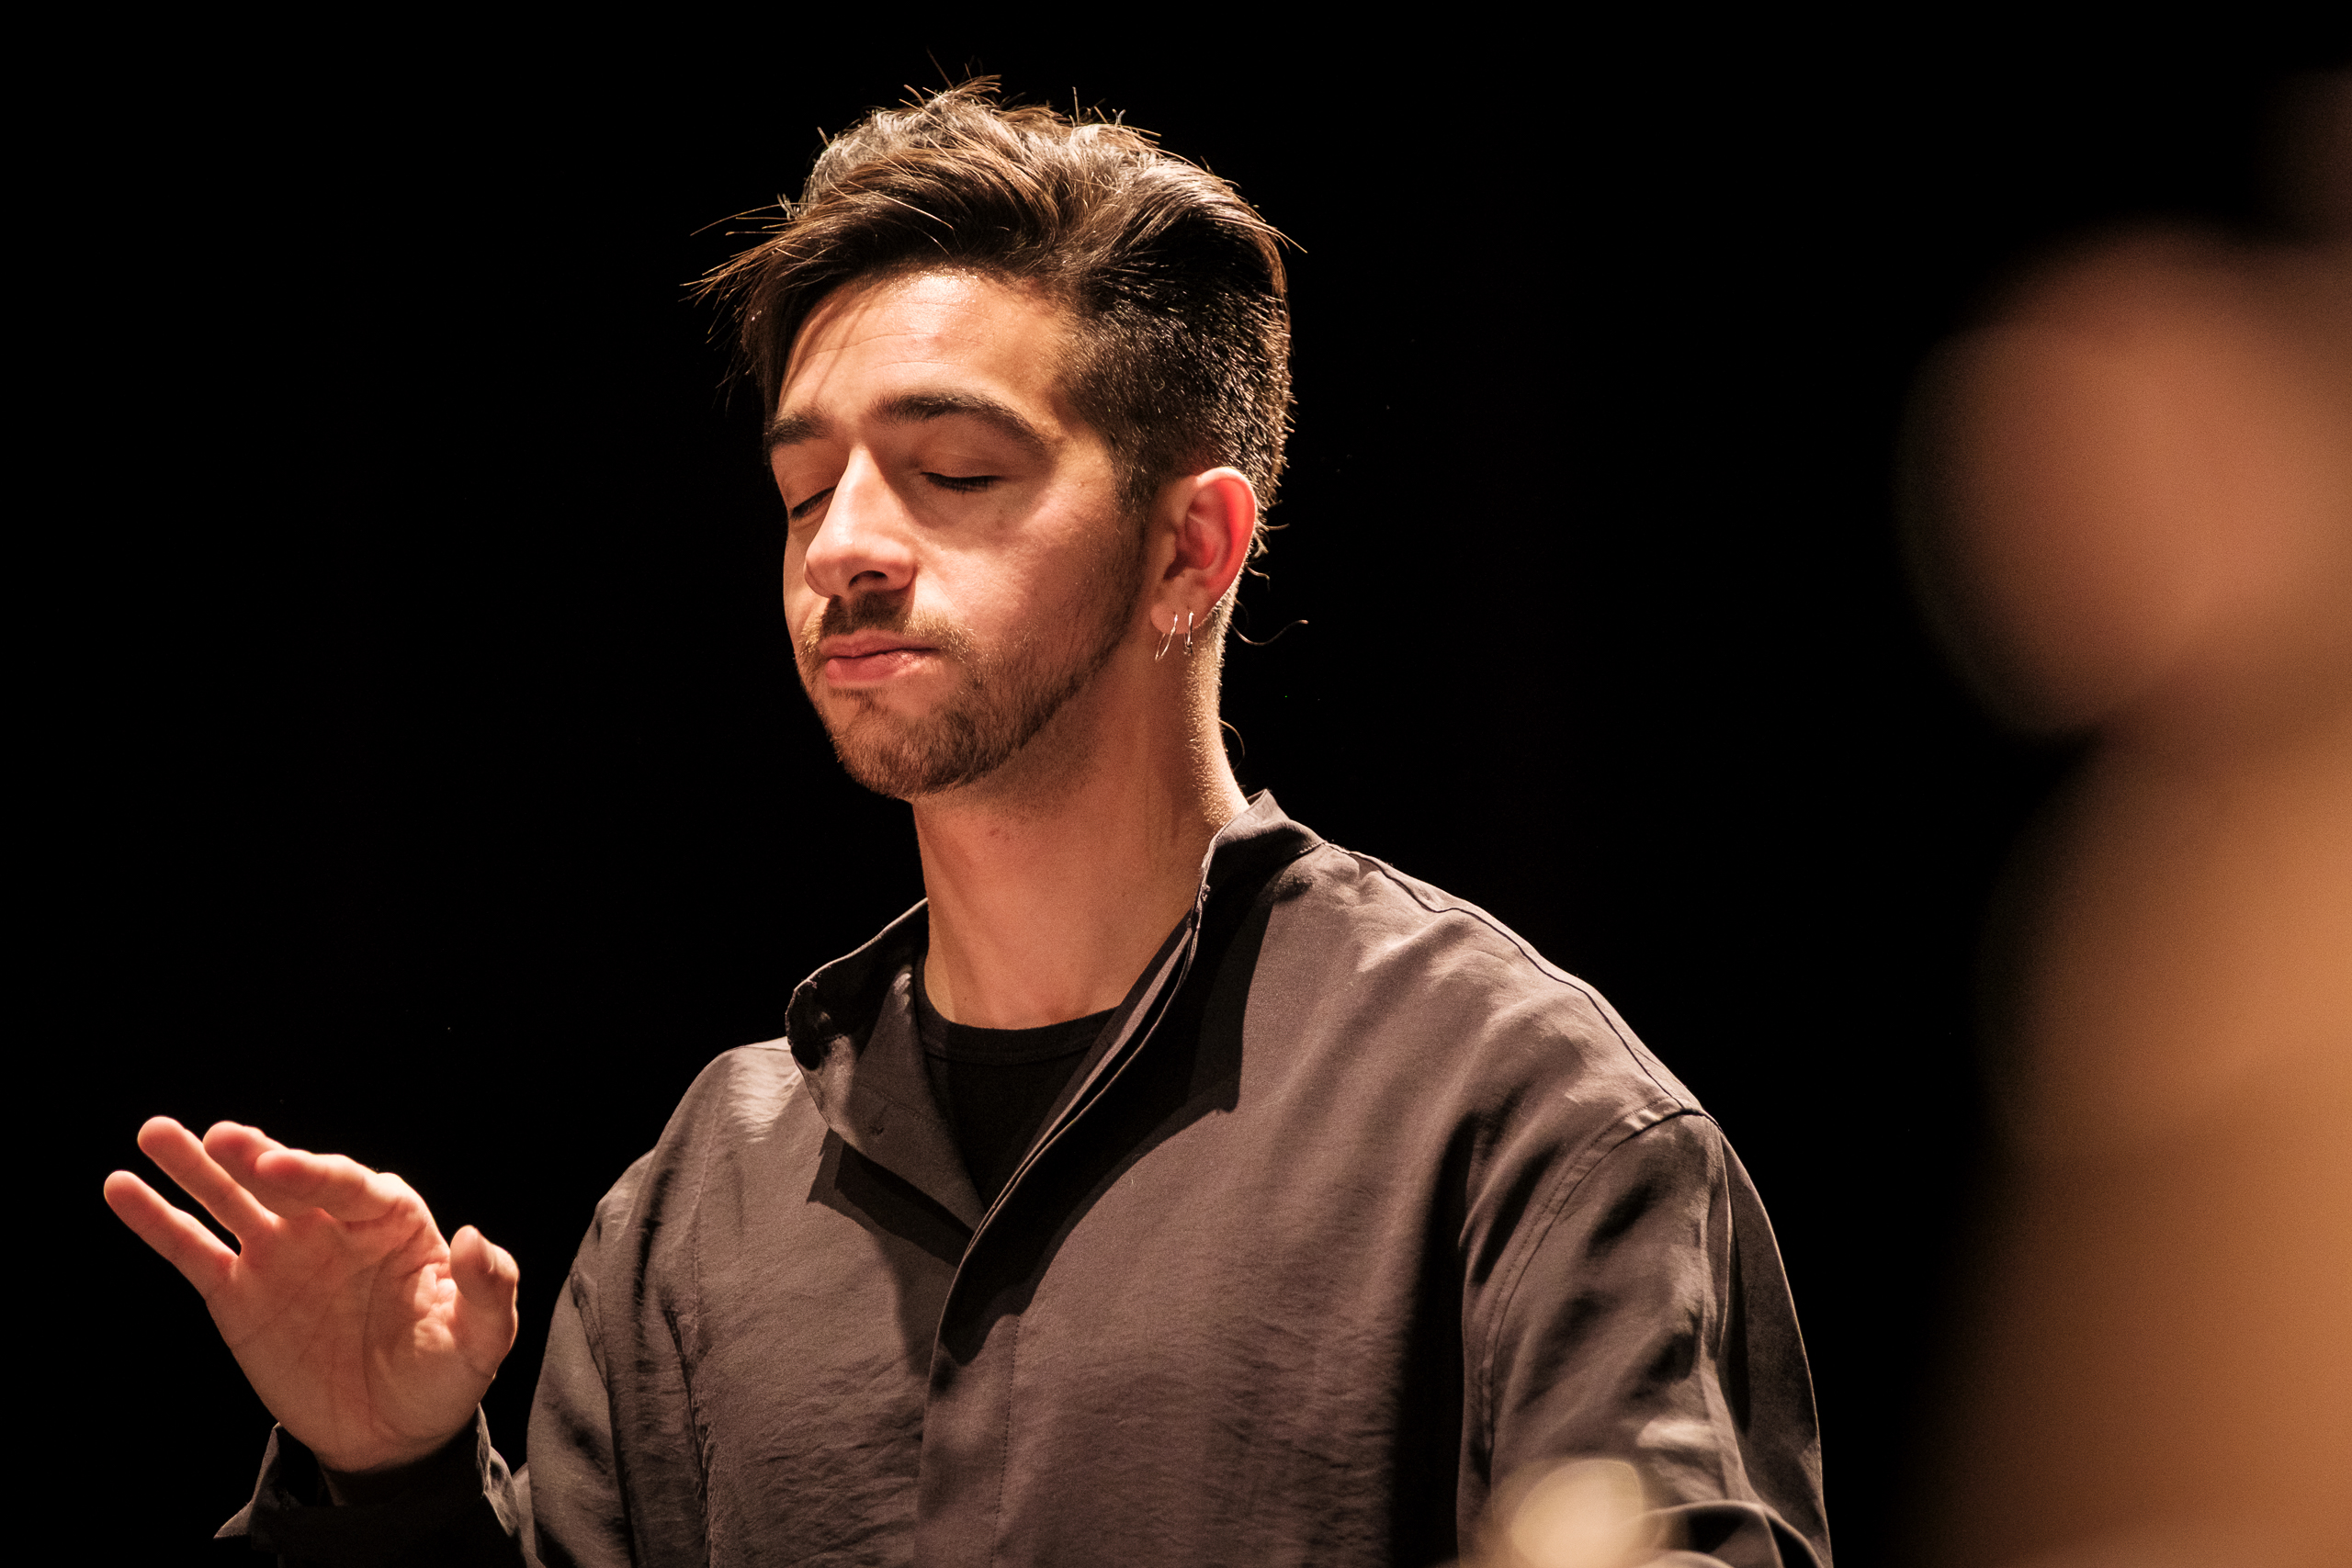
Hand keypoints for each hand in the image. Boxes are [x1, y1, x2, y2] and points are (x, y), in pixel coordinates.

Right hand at [103, 1117, 519, 1475]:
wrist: (392, 1433)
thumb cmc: (442, 1373)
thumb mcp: (481, 1337)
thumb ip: (486, 1287)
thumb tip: (475, 1237)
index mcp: (392, 1221)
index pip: (352, 1186)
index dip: (315, 1174)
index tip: (276, 1165)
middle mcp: (331, 1224)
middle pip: (288, 1180)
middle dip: (255, 1157)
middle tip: (220, 1138)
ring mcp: (280, 1254)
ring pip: (232, 1200)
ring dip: (194, 1167)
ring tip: (156, 1133)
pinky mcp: (238, 1293)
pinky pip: (193, 1250)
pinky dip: (157, 1220)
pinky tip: (123, 1187)